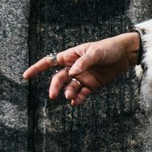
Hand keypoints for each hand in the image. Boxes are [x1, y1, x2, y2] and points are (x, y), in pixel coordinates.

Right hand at [21, 31, 140, 105]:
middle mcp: (74, 67)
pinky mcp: (92, 85)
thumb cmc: (108, 48)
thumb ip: (84, 62)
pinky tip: (76, 102)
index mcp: (71, 56)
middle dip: (54, 87)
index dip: (37, 68)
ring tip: (71, 97)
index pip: (50, 62)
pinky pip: (82, 94)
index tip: (26, 76)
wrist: (125, 55)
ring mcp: (82, 77)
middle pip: (59, 78)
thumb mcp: (96, 52)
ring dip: (68, 93)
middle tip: (53, 96)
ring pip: (70, 88)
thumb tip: (73, 72)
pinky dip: (78, 99)